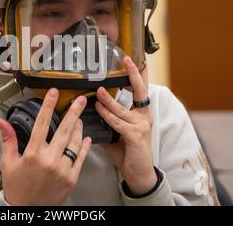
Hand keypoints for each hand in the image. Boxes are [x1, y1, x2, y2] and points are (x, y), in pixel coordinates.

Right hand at [0, 88, 91, 205]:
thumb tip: (2, 122)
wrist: (27, 210)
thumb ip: (8, 139)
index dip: (48, 105)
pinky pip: (80, 158)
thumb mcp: (8, 162)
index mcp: (33, 153)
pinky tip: (84, 138)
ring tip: (79, 119)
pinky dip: (83, 146)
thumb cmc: (17, 187)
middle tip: (80, 100)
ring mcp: (62, 169)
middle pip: (64, 129)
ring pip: (74, 142)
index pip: (41, 123)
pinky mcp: (71, 178)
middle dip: (74, 112)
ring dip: (78, 128)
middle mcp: (49, 160)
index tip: (53, 93)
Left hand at [95, 56, 156, 194]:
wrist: (139, 174)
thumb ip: (106, 122)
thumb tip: (88, 112)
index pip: (141, 90)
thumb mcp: (116, 134)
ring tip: (97, 91)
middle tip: (126, 60)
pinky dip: (107, 116)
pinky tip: (98, 110)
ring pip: (121, 109)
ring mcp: (141, 126)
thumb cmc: (127, 153)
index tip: (133, 59)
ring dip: (108, 100)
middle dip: (133, 74)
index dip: (139, 74)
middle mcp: (144, 117)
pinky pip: (117, 123)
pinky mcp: (135, 136)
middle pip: (139, 91)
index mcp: (141, 114)